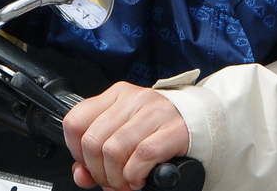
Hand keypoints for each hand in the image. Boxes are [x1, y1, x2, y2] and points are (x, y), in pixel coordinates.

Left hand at [65, 82, 191, 190]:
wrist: (201, 122)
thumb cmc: (157, 129)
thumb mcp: (123, 132)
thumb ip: (97, 152)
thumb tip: (81, 175)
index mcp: (116, 95)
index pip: (75, 121)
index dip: (76, 152)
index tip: (89, 165)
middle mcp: (134, 99)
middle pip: (93, 142)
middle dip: (98, 172)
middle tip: (111, 181)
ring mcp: (154, 112)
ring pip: (114, 150)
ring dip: (116, 178)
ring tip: (126, 182)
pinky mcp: (174, 129)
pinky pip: (142, 156)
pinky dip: (135, 175)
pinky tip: (140, 178)